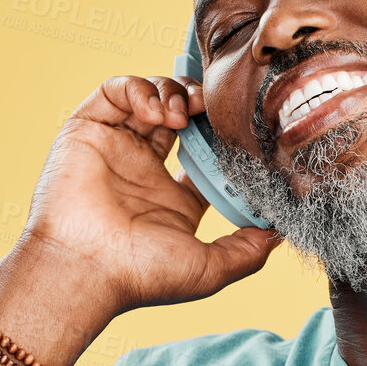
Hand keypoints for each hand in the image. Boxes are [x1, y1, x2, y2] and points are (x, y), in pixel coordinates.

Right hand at [22, 75, 281, 312]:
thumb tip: (281, 232)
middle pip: (179, 115)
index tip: (241, 131)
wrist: (85, 270)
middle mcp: (144, 170)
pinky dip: (139, 88)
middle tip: (212, 107)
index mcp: (172, 199)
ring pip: (150, 96)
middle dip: (199, 103)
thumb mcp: (210, 269)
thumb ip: (248, 251)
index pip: (204, 152)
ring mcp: (115, 148)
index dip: (223, 135)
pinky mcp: (87, 130)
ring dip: (172, 92)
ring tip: (184, 112)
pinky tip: (157, 112)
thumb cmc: (141, 276)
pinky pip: (115, 91)